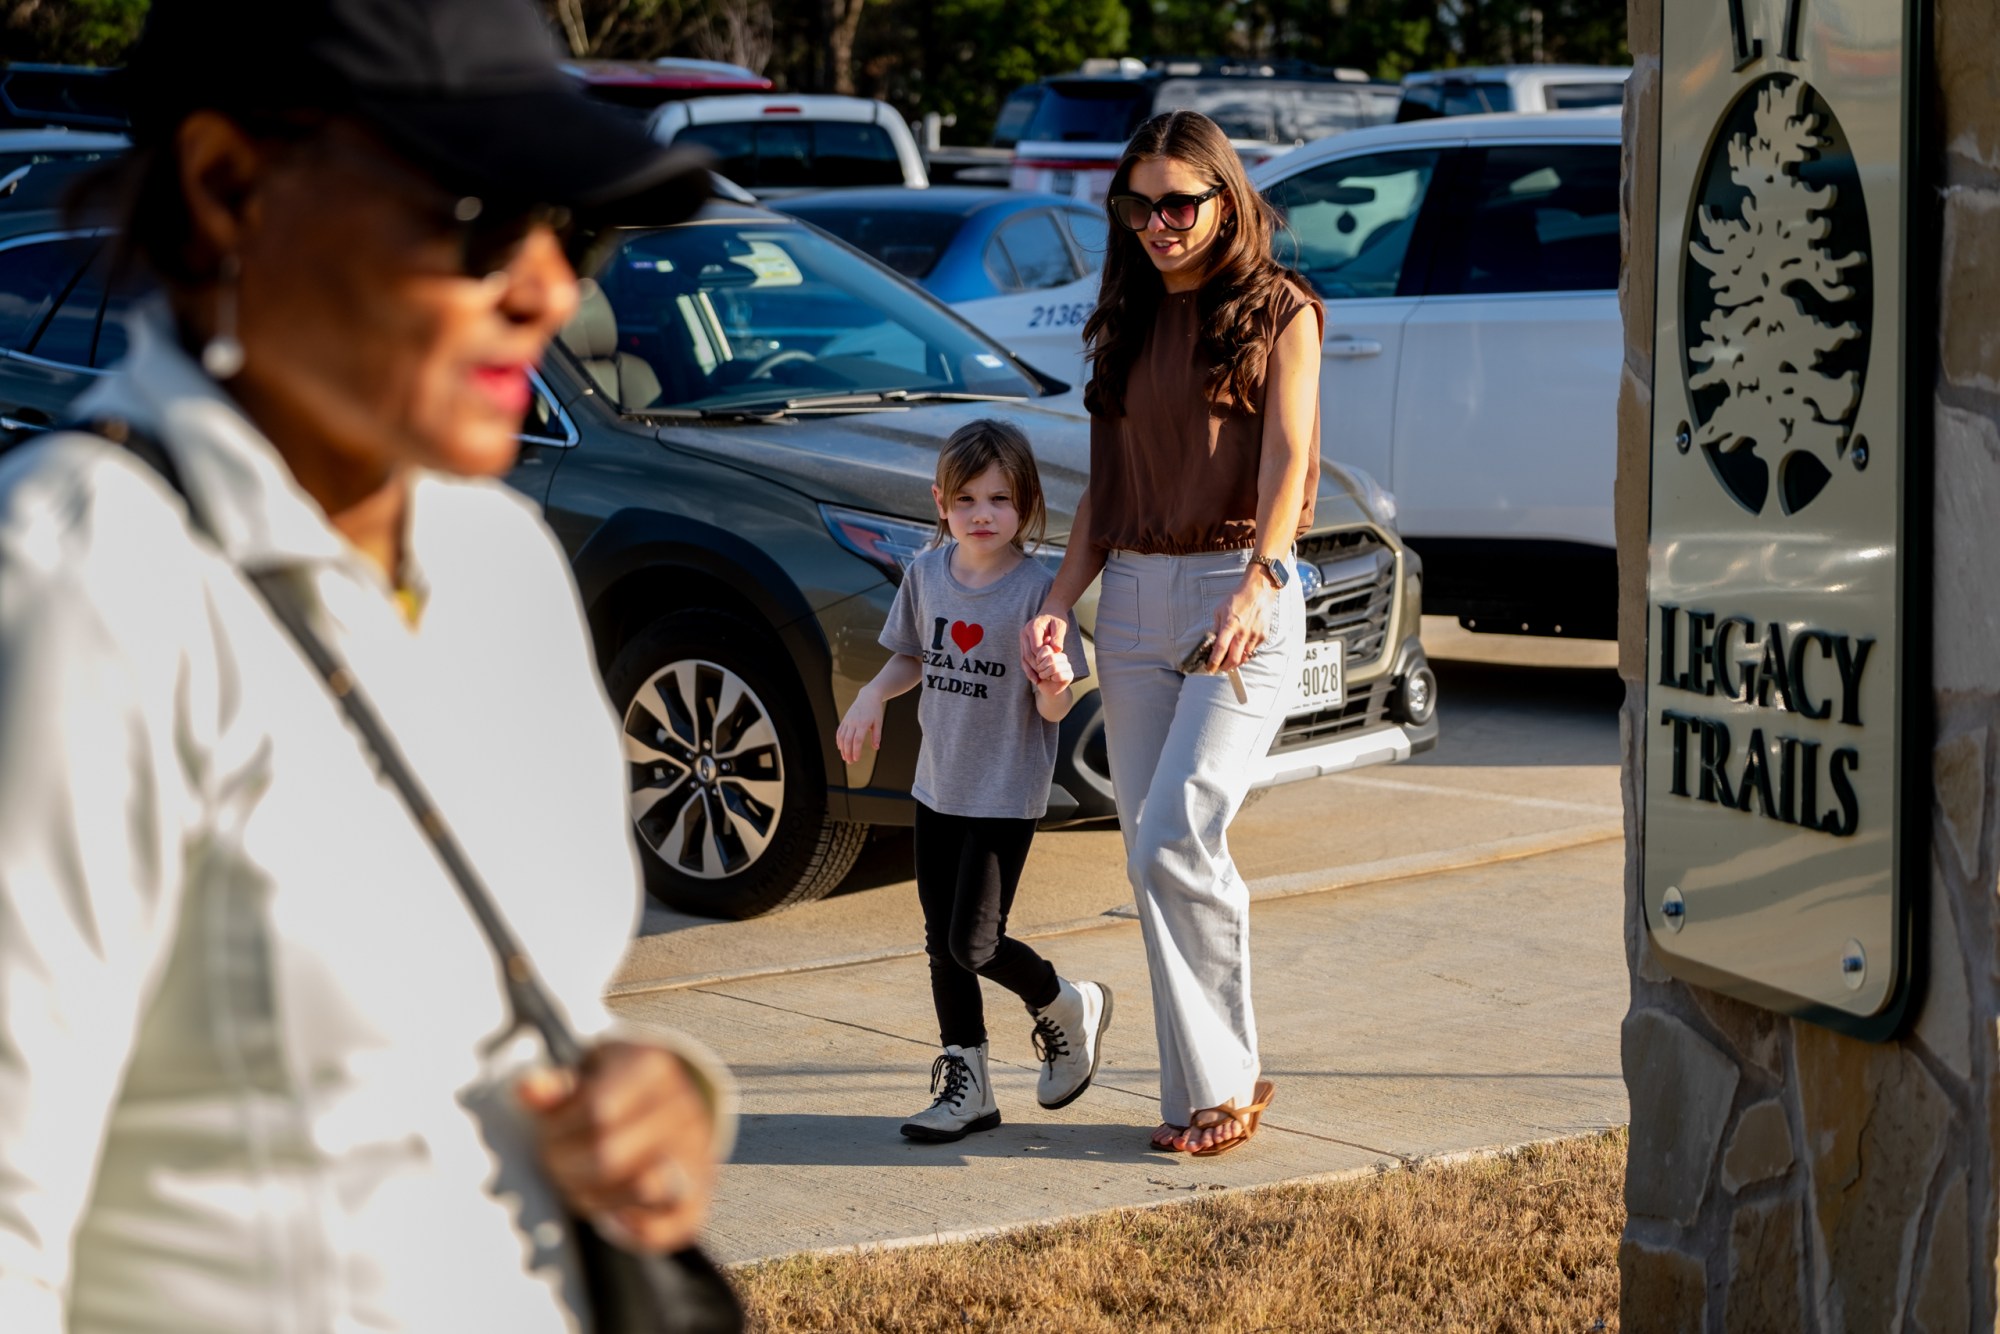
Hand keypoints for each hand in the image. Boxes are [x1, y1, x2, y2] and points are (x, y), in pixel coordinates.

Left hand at [517, 1041, 717, 1252]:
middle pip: (610, 1156)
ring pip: (644, 1190)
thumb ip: (556, 1087)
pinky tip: (611, 1214)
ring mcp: (698, 1155)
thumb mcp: (588, 1074)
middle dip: (567, 1168)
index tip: (548, 1133)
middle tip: (555, 1164)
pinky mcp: (700, 1198)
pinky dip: (633, 1230)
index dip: (559, 1131)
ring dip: (595, 1197)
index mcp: (654, 1070)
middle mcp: (685, 1110)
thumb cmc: (616, 1089)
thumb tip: (526, 1089)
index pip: (597, 1111)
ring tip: (580, 1185)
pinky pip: (670, 1228)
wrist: (672, 1103)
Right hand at [836, 688, 884, 763]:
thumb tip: (876, 748)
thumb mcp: (879, 723)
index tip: (856, 759)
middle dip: (848, 752)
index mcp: (862, 723)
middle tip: (849, 762)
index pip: (857, 740)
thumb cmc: (875, 711)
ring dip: (842, 748)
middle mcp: (853, 722)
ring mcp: (848, 720)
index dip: (856, 751)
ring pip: (842, 737)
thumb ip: (877, 736)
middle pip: (848, 740)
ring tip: (845, 757)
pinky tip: (840, 748)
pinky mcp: (845, 719)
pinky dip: (839, 740)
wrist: (868, 697)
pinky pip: (839, 731)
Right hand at [1020, 608, 1068, 680]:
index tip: (1051, 668)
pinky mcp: (1024, 643)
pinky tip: (1034, 677)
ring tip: (1038, 681)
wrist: (1052, 610)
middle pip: (1027, 654)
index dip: (1042, 659)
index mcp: (1033, 627)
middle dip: (1036, 667)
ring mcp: (1023, 639)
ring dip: (1030, 670)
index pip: (1035, 648)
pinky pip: (1024, 657)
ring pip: (1024, 657)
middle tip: (1045, 678)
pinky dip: (1028, 668)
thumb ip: (1058, 637)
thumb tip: (1057, 650)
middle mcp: (1024, 633)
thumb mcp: (1061, 625)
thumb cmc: (1057, 618)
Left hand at [1032, 646, 1073, 694]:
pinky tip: (1052, 679)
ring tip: (1043, 676)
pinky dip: (1052, 679)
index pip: (1046, 648)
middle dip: (1041, 667)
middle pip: (1050, 658)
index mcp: (1054, 651)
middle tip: (1039, 671)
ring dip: (1045, 674)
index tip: (1037, 663)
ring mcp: (1067, 665)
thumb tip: (1046, 639)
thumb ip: (1038, 653)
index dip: (1039, 657)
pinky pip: (1059, 675)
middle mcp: (1062, 656)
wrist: (1048, 689)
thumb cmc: (1040, 674)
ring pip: (1054, 667)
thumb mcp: (1036, 663)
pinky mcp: (1070, 675)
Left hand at [1211, 573, 1274, 672]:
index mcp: (1229, 625)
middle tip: (1220, 668)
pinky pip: (1252, 650)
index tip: (1209, 668)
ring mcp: (1254, 635)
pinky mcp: (1262, 636)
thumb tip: (1212, 643)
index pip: (1220, 649)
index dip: (1214, 662)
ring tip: (1230, 659)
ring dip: (1236, 661)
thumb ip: (1216, 628)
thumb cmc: (1237, 599)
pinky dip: (1246, 652)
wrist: (1258, 592)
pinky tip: (1241, 646)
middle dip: (1225, 667)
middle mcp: (1242, 632)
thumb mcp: (1219, 611)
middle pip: (1234, 659)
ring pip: (1244, 658)